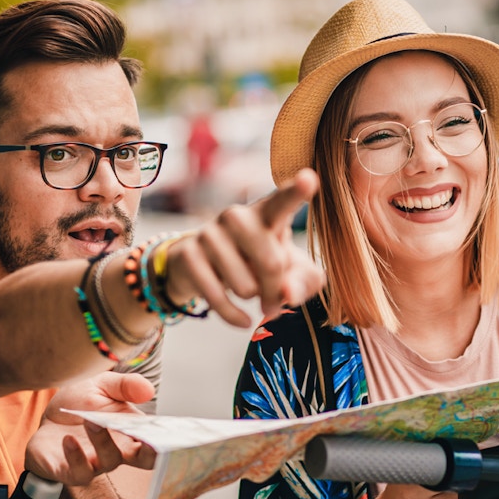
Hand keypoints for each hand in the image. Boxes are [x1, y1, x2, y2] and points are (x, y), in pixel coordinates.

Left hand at [25, 372, 156, 486]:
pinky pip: (78, 471)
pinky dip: (76, 456)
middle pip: (144, 461)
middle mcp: (118, 452)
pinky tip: (68, 440)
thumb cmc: (79, 404)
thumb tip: (148, 389)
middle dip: (151, 454)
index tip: (176, 434)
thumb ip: (125, 386)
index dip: (168, 441)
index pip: (156, 442)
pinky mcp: (69, 470)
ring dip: (103, 441)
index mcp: (131, 433)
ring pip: (109, 461)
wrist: (46, 416)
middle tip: (152, 441)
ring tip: (91, 421)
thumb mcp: (103, 386)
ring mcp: (95, 463)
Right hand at [165, 168, 325, 326]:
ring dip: (252, 300)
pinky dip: (233, 316)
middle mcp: (237, 216)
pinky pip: (217, 297)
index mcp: (268, 213)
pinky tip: (242, 319)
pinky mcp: (189, 254)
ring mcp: (210, 233)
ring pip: (245, 287)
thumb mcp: (291, 273)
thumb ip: (302, 282)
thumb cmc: (258, 264)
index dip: (296, 192)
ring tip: (248, 288)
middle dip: (276, 291)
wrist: (204, 267)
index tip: (309, 178)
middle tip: (273, 299)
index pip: (283, 202)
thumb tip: (287, 296)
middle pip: (271, 263)